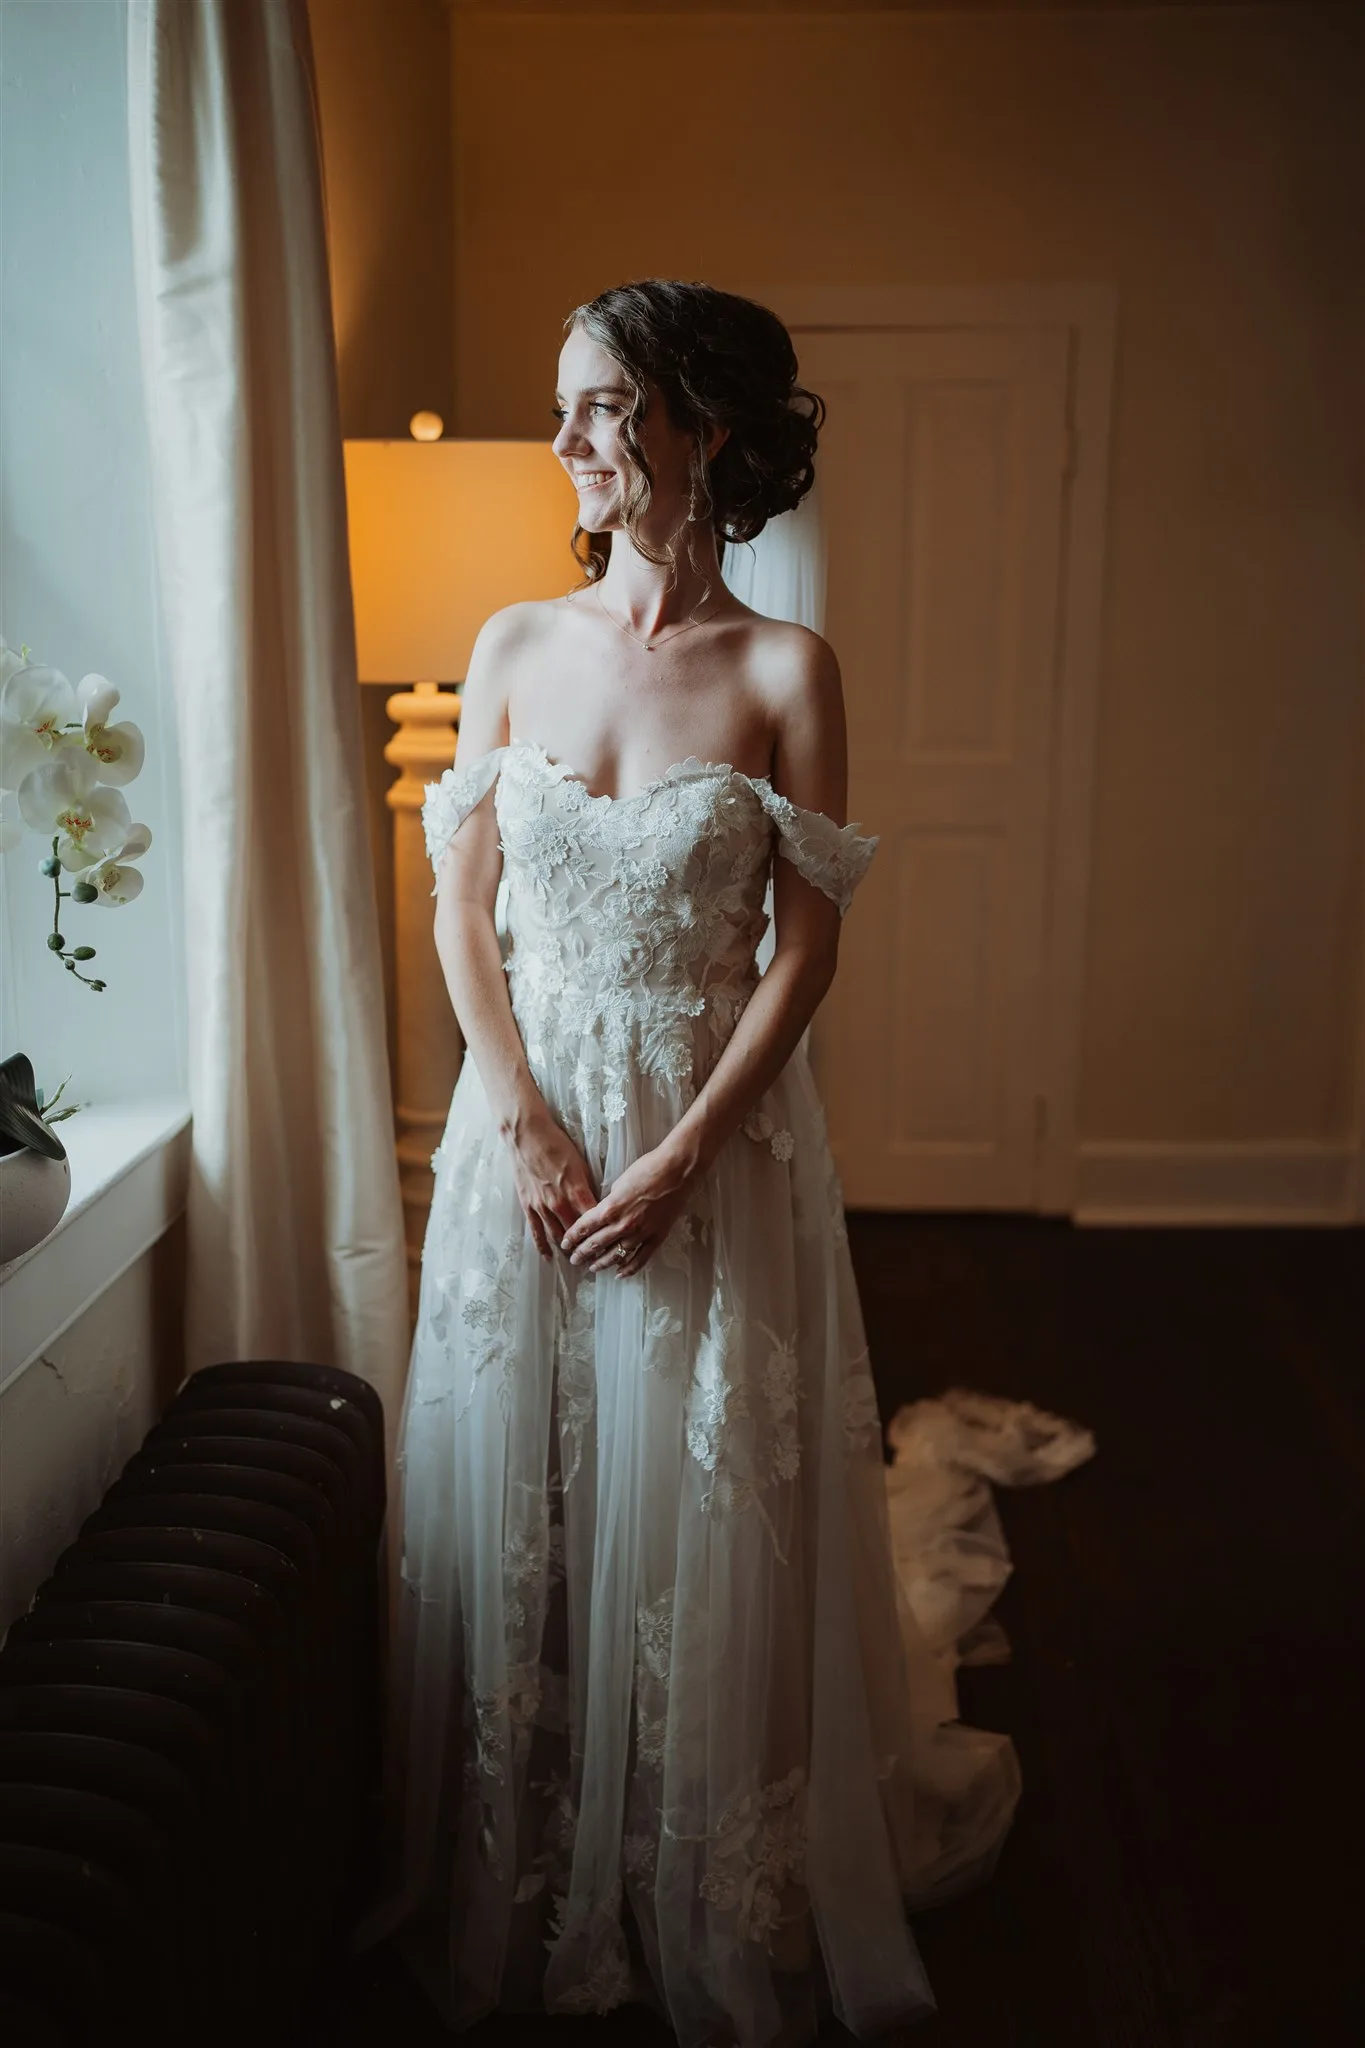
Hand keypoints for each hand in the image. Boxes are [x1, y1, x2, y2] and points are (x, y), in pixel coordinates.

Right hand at [504, 1105, 598, 1260]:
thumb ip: (588, 1186)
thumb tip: (598, 1202)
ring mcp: (542, 1207)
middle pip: (577, 1233)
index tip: (612, 1243)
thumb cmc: (556, 1144)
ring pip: (557, 1236)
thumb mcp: (581, 1164)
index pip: (595, 1221)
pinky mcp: (528, 1206)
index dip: (603, 1234)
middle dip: (587, 1247)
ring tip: (577, 1260)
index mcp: (577, 1191)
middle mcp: (560, 1203)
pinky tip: (549, 1257)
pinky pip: (536, 1231)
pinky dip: (543, 1246)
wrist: (527, 1135)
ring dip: (567, 1250)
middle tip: (597, 1259)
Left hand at [559, 1141, 696, 1276]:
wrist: (677, 1170)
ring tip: (593, 1267)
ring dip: (602, 1263)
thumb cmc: (649, 1169)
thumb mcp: (620, 1183)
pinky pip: (640, 1258)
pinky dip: (629, 1268)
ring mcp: (641, 1233)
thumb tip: (605, 1211)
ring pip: (616, 1255)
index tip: (566, 1244)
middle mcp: (622, 1224)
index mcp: (610, 1208)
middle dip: (582, 1254)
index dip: (572, 1237)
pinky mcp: (657, 1237)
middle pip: (596, 1244)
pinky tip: (620, 1273)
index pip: (584, 1227)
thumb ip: (610, 1201)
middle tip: (574, 1260)